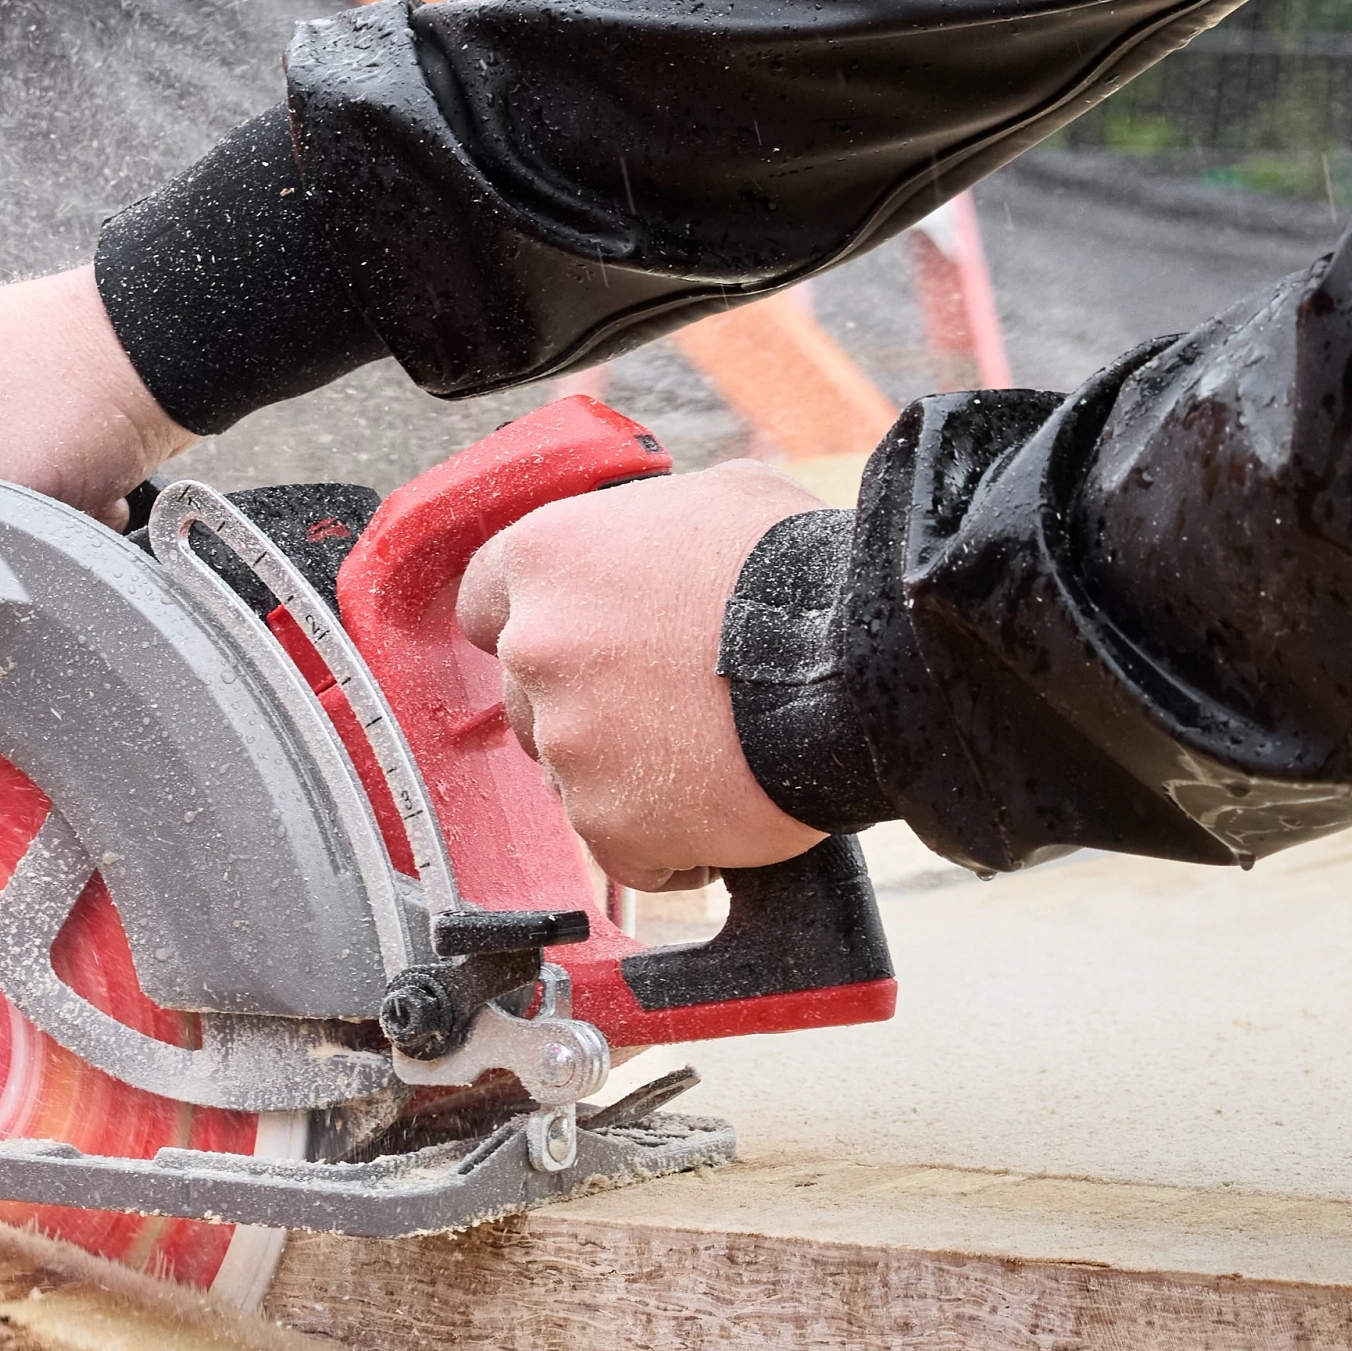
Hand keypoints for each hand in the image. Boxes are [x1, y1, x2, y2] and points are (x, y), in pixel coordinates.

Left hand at [454, 461, 829, 889]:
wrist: (866, 661)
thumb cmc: (801, 572)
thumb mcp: (717, 500)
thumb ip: (648, 531)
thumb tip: (653, 548)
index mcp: (547, 556)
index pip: (485, 603)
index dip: (535, 624)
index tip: (574, 645)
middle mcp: (539, 647)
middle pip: (530, 698)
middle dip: (588, 707)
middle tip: (669, 704)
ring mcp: (569, 743)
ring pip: (573, 777)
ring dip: (628, 775)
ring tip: (711, 754)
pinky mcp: (609, 824)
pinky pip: (623, 849)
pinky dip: (666, 843)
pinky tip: (720, 808)